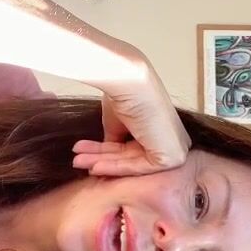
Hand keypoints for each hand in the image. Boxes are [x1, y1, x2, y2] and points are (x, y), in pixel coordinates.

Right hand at [72, 64, 190, 176]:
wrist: (129, 83)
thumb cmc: (126, 94)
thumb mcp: (117, 124)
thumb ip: (115, 141)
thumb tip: (103, 156)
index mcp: (160, 130)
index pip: (131, 148)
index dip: (105, 154)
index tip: (83, 154)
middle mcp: (169, 140)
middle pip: (129, 156)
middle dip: (100, 158)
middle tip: (77, 159)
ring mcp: (173, 149)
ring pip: (131, 163)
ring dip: (102, 162)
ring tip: (78, 161)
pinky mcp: (171, 158)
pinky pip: (138, 167)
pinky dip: (114, 167)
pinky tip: (93, 166)